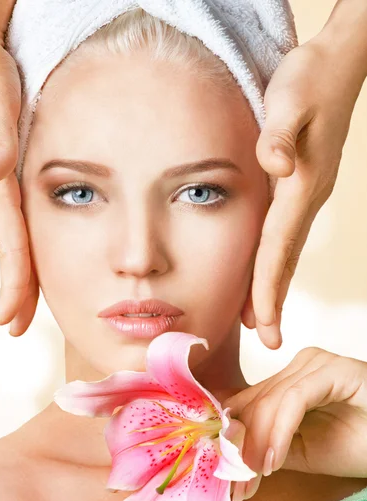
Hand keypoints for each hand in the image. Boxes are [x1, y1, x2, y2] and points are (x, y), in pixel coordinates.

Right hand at [0, 1, 38, 334]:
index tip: (12, 317)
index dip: (13, 278)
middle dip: (14, 287)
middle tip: (18, 325)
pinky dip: (21, 244)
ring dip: (17, 271)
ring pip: (8, 235)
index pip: (6, 236)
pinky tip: (29, 256)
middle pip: (6, 245)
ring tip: (24, 305)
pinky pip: (11, 217)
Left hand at [222, 347, 366, 500]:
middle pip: (255, 401)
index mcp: (289, 379)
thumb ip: (264, 444)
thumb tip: (225, 451)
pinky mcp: (334, 369)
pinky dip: (280, 432)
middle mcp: (300, 365)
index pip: (248, 401)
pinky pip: (294, 399)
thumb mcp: (299, 451)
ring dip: (258, 442)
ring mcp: (317, 363)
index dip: (232, 435)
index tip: (224, 471)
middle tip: (237, 482)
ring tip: (254, 476)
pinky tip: (275, 460)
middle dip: (242, 445)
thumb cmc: (357, 447)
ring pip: (270, 400)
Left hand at [242, 36, 365, 349]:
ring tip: (262, 320)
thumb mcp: (291, 99)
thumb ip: (280, 134)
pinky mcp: (300, 187)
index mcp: (301, 187)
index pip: (279, 248)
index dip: (268, 287)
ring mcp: (305, 195)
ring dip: (273, 286)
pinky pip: (283, 235)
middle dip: (273, 301)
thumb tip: (276, 166)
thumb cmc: (310, 80)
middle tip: (268, 341)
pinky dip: (272, 261)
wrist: (335, 64)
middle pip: (284, 259)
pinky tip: (264, 272)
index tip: (262, 323)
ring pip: (284, 251)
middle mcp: (305, 198)